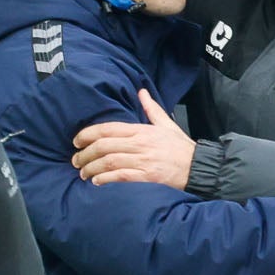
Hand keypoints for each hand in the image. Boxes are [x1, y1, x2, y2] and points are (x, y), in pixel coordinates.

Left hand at [71, 90, 196, 186]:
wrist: (199, 167)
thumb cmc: (182, 148)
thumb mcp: (167, 124)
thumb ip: (151, 109)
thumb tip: (141, 92)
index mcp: (142, 130)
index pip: (109, 128)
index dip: (88, 134)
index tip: (76, 140)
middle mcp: (140, 144)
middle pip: (104, 146)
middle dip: (85, 154)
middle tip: (75, 160)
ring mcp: (143, 160)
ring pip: (109, 162)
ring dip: (92, 168)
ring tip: (83, 173)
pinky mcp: (147, 176)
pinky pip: (121, 176)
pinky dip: (105, 179)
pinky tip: (97, 182)